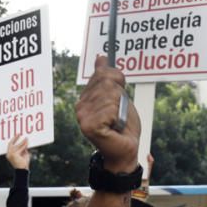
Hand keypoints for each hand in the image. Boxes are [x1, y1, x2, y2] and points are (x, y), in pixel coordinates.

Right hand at [7, 135, 30, 170]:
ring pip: (17, 146)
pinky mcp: (15, 155)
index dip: (13, 140)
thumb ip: (22, 149)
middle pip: (11, 144)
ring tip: (26, 138)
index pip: (10, 145)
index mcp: (9, 154)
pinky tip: (27, 142)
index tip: (17, 135)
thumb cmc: (23, 163)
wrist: (23, 170)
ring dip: (22, 141)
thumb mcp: (23, 154)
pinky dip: (25, 145)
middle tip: (19, 133)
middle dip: (15, 138)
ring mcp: (11, 154)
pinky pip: (21, 148)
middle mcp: (8, 154)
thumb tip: (25, 142)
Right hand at [76, 56, 139, 171]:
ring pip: (111, 96)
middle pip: (107, 83)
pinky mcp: (89, 125)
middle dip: (120, 97)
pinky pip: (111, 109)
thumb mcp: (119, 97)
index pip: (102, 74)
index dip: (117, 82)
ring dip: (120, 109)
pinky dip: (119, 117)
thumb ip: (108, 78)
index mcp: (85, 98)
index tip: (119, 99)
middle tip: (119, 113)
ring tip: (117, 122)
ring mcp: (82, 116)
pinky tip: (115, 128)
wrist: (127, 150)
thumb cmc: (124, 126)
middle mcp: (80, 106)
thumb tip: (100, 57)